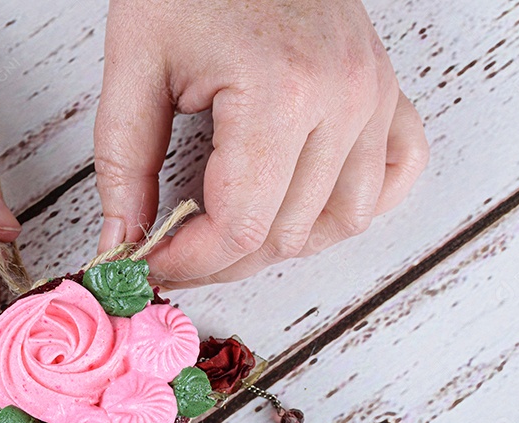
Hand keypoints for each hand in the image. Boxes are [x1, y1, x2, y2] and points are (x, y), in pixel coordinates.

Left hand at [94, 0, 428, 286]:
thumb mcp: (134, 62)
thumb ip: (123, 163)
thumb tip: (123, 241)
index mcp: (279, 93)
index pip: (239, 228)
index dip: (186, 263)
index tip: (150, 264)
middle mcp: (343, 99)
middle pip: (285, 236)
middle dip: (219, 257)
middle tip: (172, 244)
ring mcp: (375, 96)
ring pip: (341, 224)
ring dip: (281, 238)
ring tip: (230, 222)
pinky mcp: (389, 91)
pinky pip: (396, 178)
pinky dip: (352, 205)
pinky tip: (305, 200)